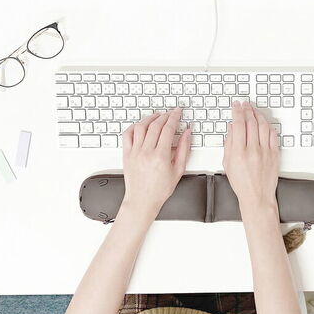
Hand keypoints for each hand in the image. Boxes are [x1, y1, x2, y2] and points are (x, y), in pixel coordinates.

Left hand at [120, 108, 190, 222]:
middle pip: (155, 125)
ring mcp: (135, 152)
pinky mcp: (126, 154)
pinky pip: (127, 134)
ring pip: (141, 126)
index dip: (174, 117)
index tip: (178, 112)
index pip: (168, 129)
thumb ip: (183, 149)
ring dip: (150, 118)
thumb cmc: (160, 189)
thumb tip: (187, 134)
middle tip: (170, 114)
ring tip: (157, 117)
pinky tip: (141, 125)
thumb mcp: (178, 170)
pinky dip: (134, 126)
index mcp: (160, 156)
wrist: (142, 200)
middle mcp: (146, 152)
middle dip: (165, 116)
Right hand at [223, 101, 279, 219]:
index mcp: (239, 153)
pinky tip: (264, 122)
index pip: (238, 125)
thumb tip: (231, 128)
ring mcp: (265, 152)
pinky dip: (268, 125)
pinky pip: (273, 135)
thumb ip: (228, 143)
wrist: (257, 196)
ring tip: (253, 109)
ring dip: (257, 114)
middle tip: (244, 104)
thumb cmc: (241, 183)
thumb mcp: (227, 163)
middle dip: (246, 110)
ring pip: (263, 126)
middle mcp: (253, 151)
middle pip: (251, 122)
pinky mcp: (275, 154)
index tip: (235, 106)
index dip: (237, 112)